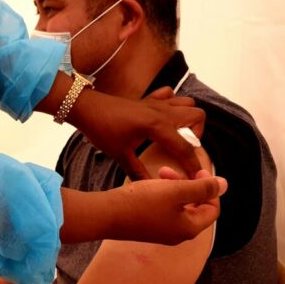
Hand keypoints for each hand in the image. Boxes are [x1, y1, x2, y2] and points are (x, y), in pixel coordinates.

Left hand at [69, 86, 204, 179]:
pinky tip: (165, 118)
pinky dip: (174, 104)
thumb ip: (138, 172)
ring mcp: (156, 102)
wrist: (86, 108)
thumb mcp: (120, 155)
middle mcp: (162, 111)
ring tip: (178, 135)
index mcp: (157, 126)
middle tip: (183, 149)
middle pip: (197, 116)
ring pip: (187, 103)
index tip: (197, 177)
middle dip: (197, 136)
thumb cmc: (102, 130)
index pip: (185, 147)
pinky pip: (170, 95)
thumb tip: (151, 188)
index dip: (193, 165)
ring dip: (189, 118)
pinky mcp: (148, 98)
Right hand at [113, 171, 225, 244]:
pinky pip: (164, 210)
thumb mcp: (176, 191)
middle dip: (188, 185)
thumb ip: (202, 187)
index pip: (213, 209)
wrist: (107, 215)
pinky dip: (163, 195)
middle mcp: (178, 234)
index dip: (209, 188)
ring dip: (174, 187)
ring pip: (179, 206)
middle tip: (174, 171)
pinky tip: (150, 185)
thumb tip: (224, 185)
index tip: (196, 171)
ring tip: (160, 174)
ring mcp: (162, 233)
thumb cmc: (142, 203)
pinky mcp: (148, 228)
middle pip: (195, 207)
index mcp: (189, 228)